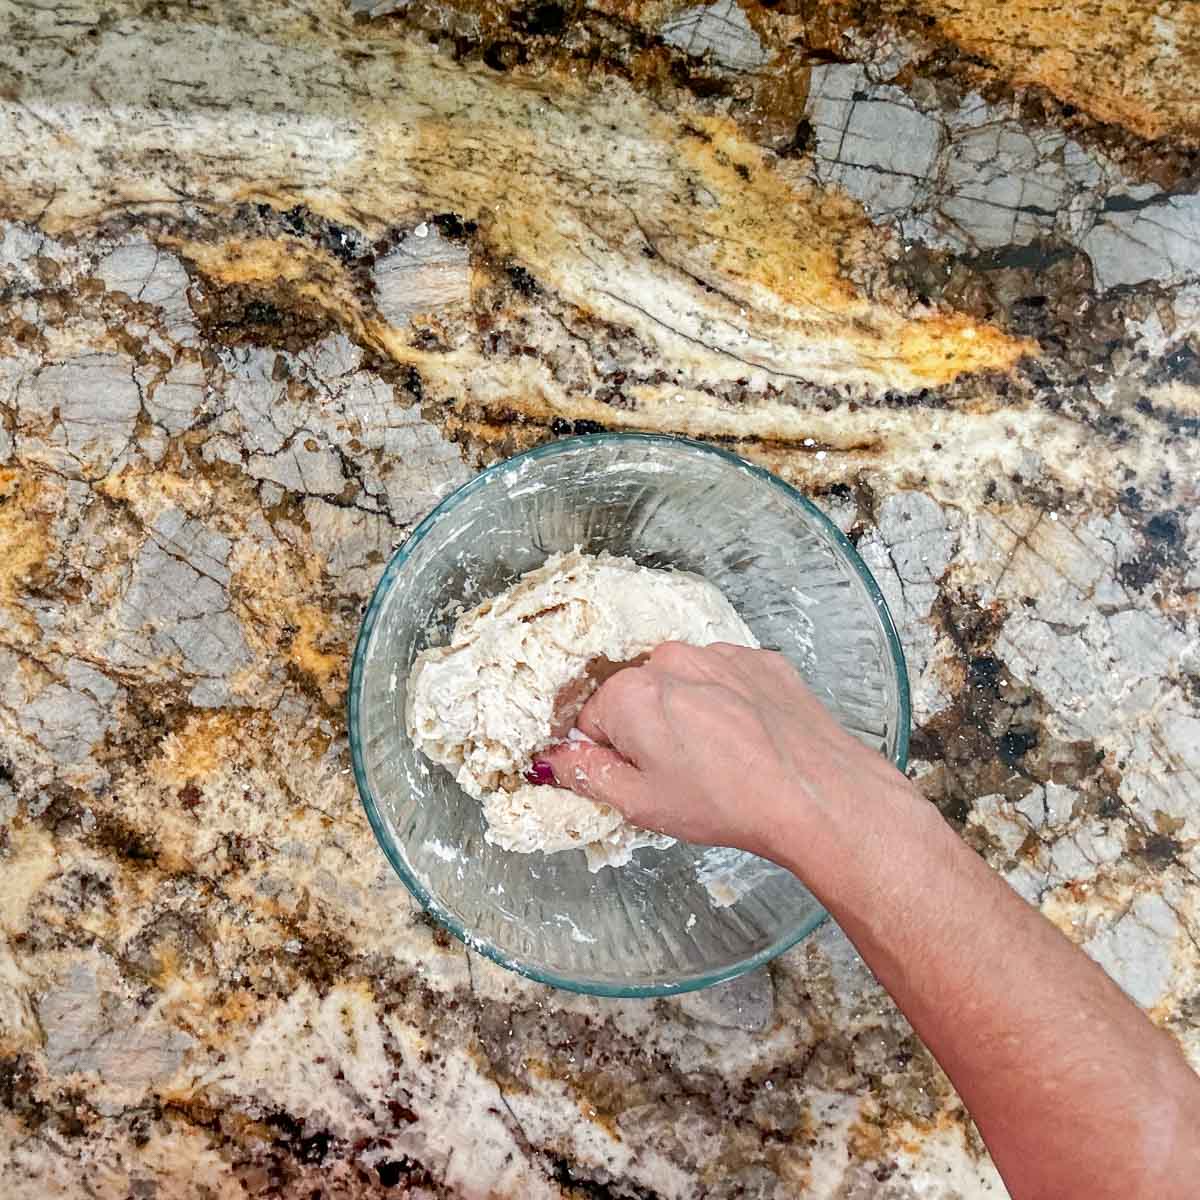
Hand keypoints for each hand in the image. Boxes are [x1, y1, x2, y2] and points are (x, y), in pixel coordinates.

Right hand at [538, 641, 907, 863]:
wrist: (815, 793)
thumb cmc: (726, 803)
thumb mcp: (641, 805)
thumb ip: (586, 775)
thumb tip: (556, 759)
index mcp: (630, 693)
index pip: (591, 721)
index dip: (609, 754)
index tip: (637, 777)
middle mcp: (671, 660)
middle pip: (637, 696)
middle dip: (648, 730)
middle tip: (680, 773)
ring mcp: (720, 655)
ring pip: (682, 684)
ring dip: (689, 714)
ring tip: (720, 758)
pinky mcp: (759, 660)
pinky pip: (725, 678)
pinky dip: (728, 703)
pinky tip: (747, 740)